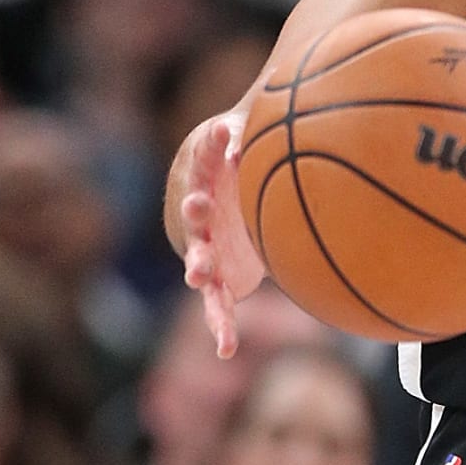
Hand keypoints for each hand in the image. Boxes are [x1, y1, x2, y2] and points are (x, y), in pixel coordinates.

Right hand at [176, 105, 262, 358]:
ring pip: (199, 263)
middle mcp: (200, 219)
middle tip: (197, 205)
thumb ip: (253, 137)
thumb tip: (272, 116)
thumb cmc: (235, 172)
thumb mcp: (246, 149)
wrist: (216, 209)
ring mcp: (205, 253)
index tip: (225, 133)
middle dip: (194, 211)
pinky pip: (217, 308)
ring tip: (198, 274)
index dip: (213, 145)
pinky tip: (225, 349)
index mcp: (205, 181)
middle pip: (194, 214)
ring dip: (199, 267)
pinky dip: (221, 328)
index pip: (204, 158)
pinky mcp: (218, 281)